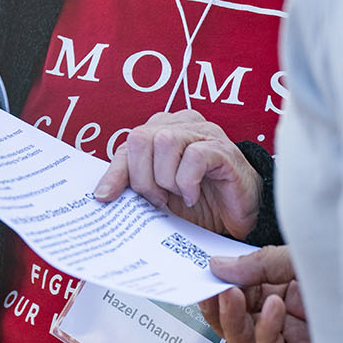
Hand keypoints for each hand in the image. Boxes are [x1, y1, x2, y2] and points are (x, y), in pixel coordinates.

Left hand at [92, 110, 260, 238]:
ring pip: (165, 141)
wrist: (238, 217)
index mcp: (162, 130)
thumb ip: (136, 185)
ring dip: (166, 178)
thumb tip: (103, 194)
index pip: (129, 143)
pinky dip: (187, 182)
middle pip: (141, 138)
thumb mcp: (160, 195)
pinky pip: (193, 156)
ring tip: (178, 195)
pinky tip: (193, 196)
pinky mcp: (223, 149)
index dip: (115, 171)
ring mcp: (204, 133)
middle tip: (158, 200)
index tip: (105, 197)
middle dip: (143, 177)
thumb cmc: (199, 203)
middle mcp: (182, 124)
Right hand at [203, 246, 317, 342]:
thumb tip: (218, 266)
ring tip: (234, 295)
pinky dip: (265, 332)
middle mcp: (279, 321)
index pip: (234, 298)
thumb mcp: (297, 257)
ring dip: (234, 322)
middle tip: (212, 290)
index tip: (201, 275)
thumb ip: (259, 264)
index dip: (214, 290)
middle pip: (234, 326)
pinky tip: (273, 308)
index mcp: (275, 292)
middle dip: (219, 309)